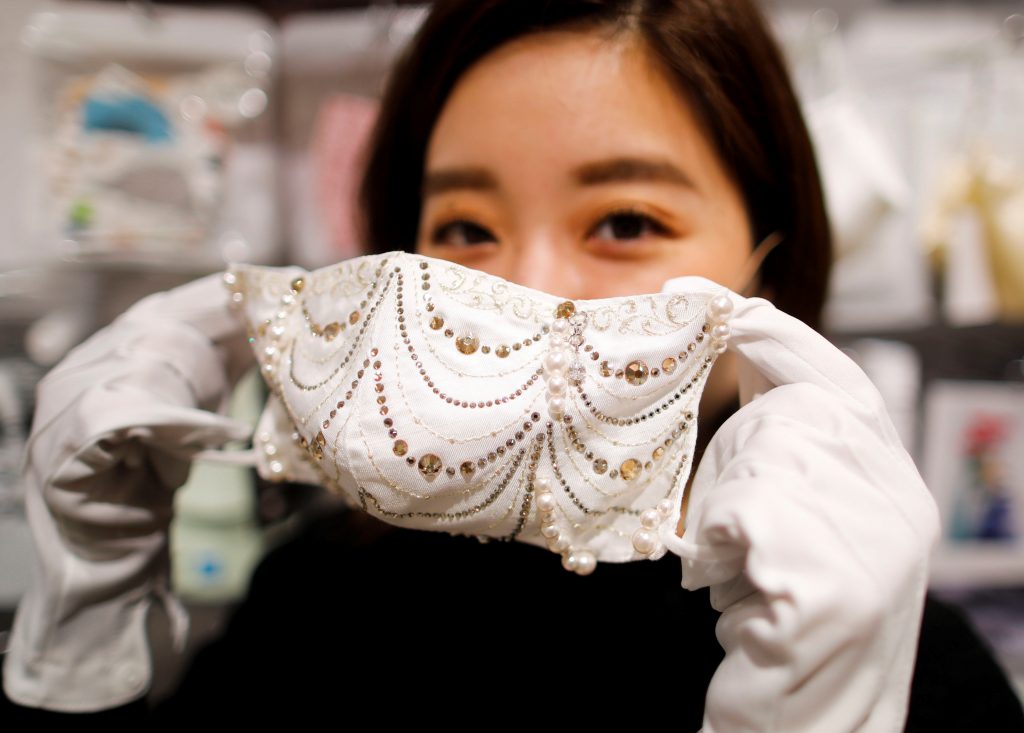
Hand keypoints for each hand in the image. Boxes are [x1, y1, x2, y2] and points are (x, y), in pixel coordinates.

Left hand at [659, 277, 939, 732]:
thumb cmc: (771, 617)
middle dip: (738, 461)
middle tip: (729, 531)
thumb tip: (726, 350)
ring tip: (737, 576)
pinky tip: (734, 592)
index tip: (700, 299)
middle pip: (793, 417)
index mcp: (890, 484)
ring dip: (727, 521)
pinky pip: (749, 524)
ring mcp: (876, 548)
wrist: (799, 726)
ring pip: (765, 469)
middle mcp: (900, 507)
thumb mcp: (780, 516)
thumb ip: (778, 449)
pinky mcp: (831, 590)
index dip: (770, 330)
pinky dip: (722, 554)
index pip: (838, 377)